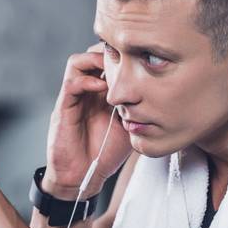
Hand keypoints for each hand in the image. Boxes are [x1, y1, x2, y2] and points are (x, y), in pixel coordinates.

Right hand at [45, 44, 131, 198]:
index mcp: (102, 93)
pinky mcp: (64, 107)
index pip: (109, 61)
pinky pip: (72, 83)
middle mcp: (87, 91)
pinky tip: (102, 88)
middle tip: (127, 59)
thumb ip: (140, 110)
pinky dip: (87, 80)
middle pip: (93, 54)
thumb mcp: (130, 127)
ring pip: (78, 62)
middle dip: (110, 52)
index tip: (142, 60)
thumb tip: (163, 96)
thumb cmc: (105, 154)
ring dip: (95, 59)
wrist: (82, 176)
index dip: (123, 56)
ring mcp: (75, 98)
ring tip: (113, 69)